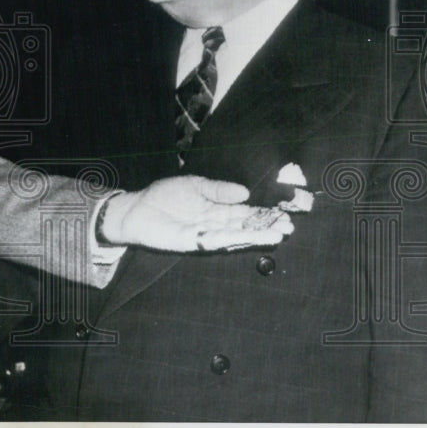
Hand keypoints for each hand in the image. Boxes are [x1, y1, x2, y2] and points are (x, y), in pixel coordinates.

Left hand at [99, 176, 294, 250]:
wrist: (137, 208)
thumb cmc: (164, 196)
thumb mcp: (196, 185)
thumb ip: (219, 189)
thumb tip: (246, 192)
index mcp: (216, 210)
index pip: (245, 213)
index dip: (264, 214)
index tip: (284, 214)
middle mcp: (214, 225)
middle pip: (245, 227)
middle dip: (267, 227)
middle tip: (289, 227)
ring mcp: (204, 235)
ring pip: (235, 236)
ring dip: (256, 236)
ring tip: (278, 234)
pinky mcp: (191, 242)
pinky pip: (214, 240)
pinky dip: (231, 238)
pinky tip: (247, 236)